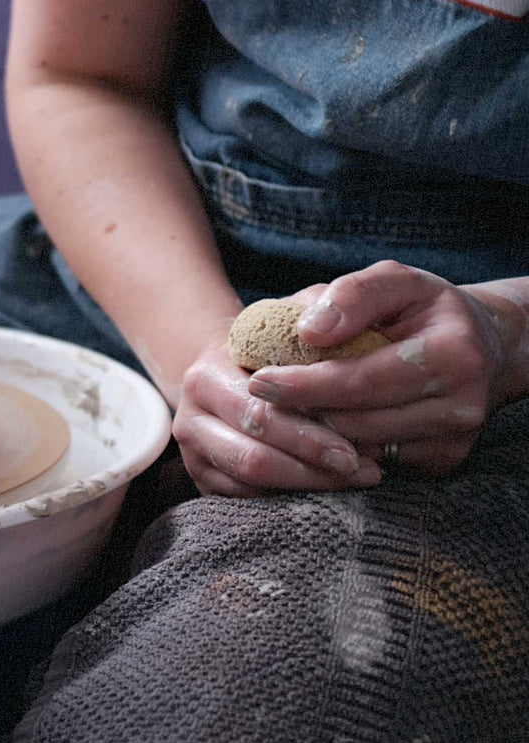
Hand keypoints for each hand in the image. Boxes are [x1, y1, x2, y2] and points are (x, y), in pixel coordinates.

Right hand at [173, 330, 381, 496]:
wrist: (228, 370)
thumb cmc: (272, 346)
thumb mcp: (290, 320)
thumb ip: (312, 314)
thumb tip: (326, 326)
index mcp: (205, 378)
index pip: (258, 415)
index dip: (309, 437)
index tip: (357, 447)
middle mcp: (189, 420)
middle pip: (253, 459)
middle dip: (313, 470)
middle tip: (365, 471)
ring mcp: (193, 455)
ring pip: (251, 487)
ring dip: (308, 488)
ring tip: (358, 480)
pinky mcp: (204, 482)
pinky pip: (248, 503)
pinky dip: (292, 500)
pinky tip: (330, 489)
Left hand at [246, 261, 509, 476]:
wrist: (483, 344)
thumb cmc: (423, 307)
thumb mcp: (393, 281)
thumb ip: (351, 296)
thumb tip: (307, 333)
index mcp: (453, 354)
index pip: (361, 379)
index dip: (304, 384)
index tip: (259, 381)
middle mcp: (462, 405)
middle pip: (358, 420)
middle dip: (302, 410)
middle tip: (261, 396)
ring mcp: (455, 439)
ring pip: (361, 447)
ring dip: (318, 429)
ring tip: (289, 403)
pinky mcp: (444, 461)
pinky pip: (376, 459)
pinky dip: (342, 443)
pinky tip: (324, 419)